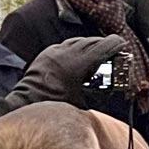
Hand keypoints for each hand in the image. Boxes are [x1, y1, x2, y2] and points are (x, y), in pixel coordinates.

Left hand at [0, 34, 125, 121]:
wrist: (26, 104)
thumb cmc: (54, 107)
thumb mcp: (82, 104)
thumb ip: (98, 95)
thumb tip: (112, 92)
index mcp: (79, 64)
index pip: (103, 47)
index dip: (115, 44)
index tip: (122, 44)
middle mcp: (67, 53)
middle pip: (92, 41)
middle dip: (104, 43)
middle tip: (114, 48)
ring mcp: (55, 51)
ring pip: (79, 41)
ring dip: (90, 44)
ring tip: (98, 51)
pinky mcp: (47, 54)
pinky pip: (66, 45)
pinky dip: (76, 47)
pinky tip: (79, 54)